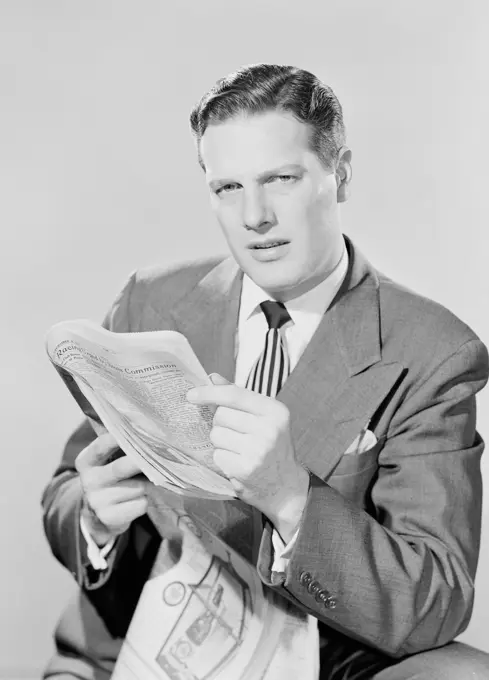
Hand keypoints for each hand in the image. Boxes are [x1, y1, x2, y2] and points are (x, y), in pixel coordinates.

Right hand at [75, 432, 151, 545]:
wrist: (97, 515)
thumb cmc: (110, 478)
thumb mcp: (106, 461)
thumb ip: (120, 446)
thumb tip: (146, 428)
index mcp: (85, 461)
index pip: (102, 445)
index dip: (121, 437)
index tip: (141, 431)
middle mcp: (88, 481)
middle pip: (121, 468)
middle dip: (142, 461)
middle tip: (161, 453)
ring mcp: (97, 501)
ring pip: (137, 487)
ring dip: (149, 483)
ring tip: (147, 480)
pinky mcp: (109, 517)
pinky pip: (140, 504)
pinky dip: (146, 500)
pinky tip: (139, 498)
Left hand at [187, 375, 308, 541]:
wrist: (287, 487)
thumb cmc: (273, 447)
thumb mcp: (264, 418)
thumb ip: (239, 396)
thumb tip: (213, 378)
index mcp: (275, 410)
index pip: (234, 395)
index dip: (209, 393)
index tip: (191, 394)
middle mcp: (269, 429)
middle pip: (221, 415)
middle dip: (220, 423)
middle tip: (234, 433)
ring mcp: (257, 451)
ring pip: (216, 435)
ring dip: (220, 442)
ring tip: (238, 449)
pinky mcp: (245, 470)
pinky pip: (218, 455)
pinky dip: (223, 459)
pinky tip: (237, 463)